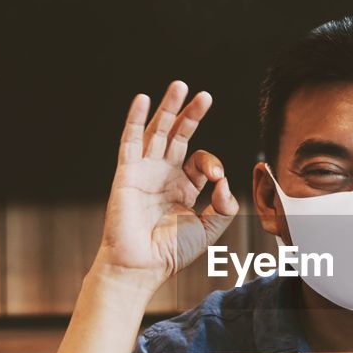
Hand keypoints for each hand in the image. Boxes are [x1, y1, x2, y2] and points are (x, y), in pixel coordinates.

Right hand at [93, 81, 238, 292]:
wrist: (141, 266)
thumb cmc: (170, 253)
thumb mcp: (208, 229)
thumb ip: (224, 207)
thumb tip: (225, 182)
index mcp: (183, 187)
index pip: (201, 161)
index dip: (212, 164)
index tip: (217, 178)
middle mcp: (163, 175)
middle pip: (179, 136)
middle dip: (192, 115)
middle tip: (205, 95)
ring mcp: (144, 172)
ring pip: (157, 132)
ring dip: (168, 108)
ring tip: (179, 86)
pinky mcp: (127, 173)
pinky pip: (130, 141)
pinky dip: (135, 119)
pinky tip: (142, 99)